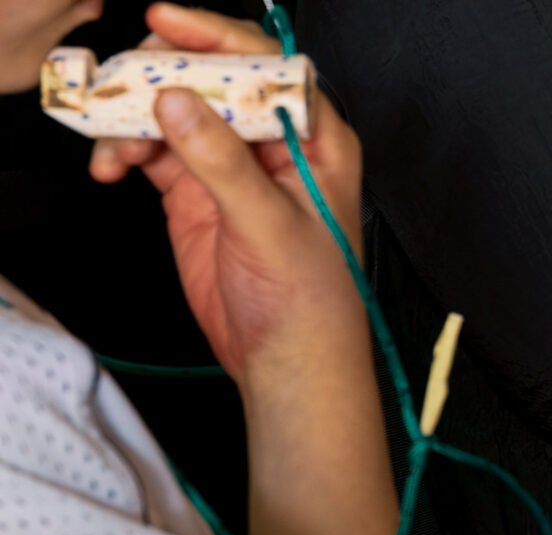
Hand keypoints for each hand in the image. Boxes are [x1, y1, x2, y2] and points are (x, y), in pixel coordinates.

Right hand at [88, 4, 366, 395]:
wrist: (287, 360)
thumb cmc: (309, 299)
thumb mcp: (270, 224)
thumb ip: (223, 161)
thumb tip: (175, 100)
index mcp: (315, 137)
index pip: (266, 65)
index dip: (216, 38)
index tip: (166, 23)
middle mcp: (271, 140)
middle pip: (210, 77)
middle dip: (162, 73)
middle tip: (125, 82)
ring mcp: (229, 163)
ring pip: (172, 109)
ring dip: (134, 115)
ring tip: (115, 143)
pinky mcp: (194, 189)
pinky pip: (150, 147)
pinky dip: (123, 149)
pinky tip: (111, 166)